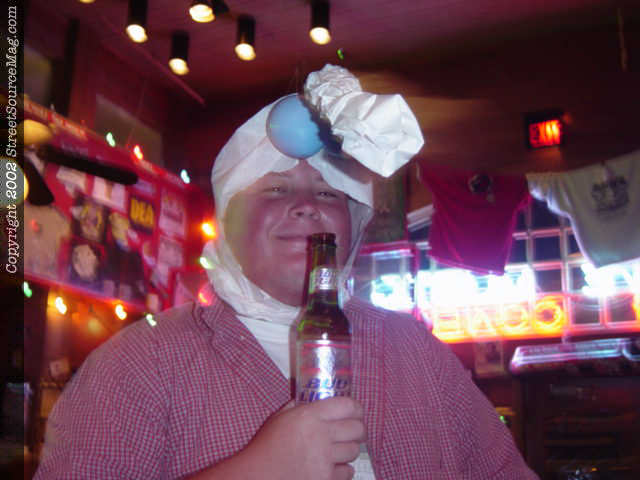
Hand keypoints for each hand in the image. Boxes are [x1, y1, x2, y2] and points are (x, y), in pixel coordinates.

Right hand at [241, 396, 365, 479]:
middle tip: (355, 432)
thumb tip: (310, 400)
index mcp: (310, 416)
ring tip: (340, 450)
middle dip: (359, 430)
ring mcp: (325, 459)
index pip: (347, 406)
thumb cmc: (265, 446)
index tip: (357, 412)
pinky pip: (348, 472)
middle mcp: (321, 435)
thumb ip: (297, 407)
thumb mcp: (279, 418)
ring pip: (354, 451)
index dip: (356, 408)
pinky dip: (344, 470)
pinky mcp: (326, 479)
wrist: (256, 475)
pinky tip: (333, 467)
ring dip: (349, 450)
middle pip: (357, 428)